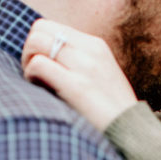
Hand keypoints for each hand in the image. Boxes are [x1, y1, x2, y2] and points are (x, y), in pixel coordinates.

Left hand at [22, 19, 137, 130]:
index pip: (50, 26)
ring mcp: (85, 67)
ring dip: (28, 62)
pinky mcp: (78, 87)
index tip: (41, 66)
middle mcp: (91, 50)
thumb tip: (44, 56)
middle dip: (29, 50)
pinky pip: (39, 65)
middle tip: (34, 75)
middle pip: (39, 29)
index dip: (37, 44)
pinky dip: (31, 76)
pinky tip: (41, 90)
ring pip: (36, 42)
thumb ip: (78, 61)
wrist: (133, 133)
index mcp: (95, 45)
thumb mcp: (100, 76)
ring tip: (37, 82)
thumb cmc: (111, 112)